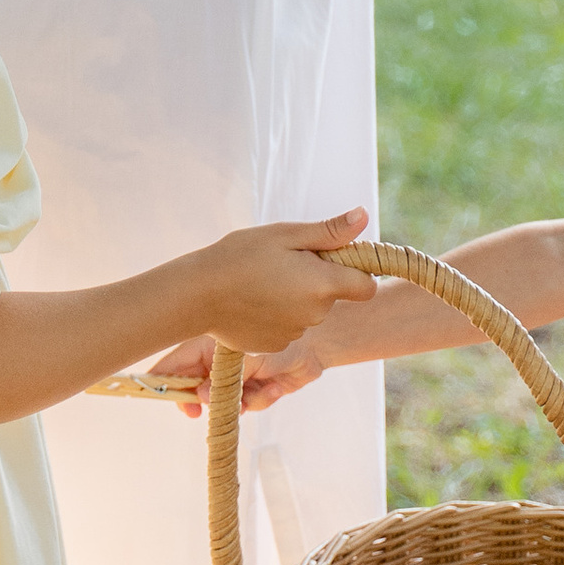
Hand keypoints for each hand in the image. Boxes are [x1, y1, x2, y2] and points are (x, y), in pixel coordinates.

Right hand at [136, 330, 326, 418]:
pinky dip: (262, 399)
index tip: (159, 396)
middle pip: (195, 389)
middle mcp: (219, 363)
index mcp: (208, 346)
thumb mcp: (246, 358)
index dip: (162, 381)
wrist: (318, 345)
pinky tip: (275, 387)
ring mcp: (237, 378)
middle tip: (200, 411)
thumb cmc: (280, 339)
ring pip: (224, 403)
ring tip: (258, 389)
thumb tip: (199, 398)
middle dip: (203, 401)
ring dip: (241, 401)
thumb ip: (221, 379)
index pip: (174, 364)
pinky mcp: (256, 390)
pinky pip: (249, 406)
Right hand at [188, 210, 376, 354]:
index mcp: (322, 284)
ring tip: (262, 282)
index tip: (330, 258)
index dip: (355, 271)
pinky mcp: (275, 345)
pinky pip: (288, 328)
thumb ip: (329, 231)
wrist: (197, 296)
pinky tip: (253, 302)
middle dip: (318, 280)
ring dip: (296, 299)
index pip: (366, 286)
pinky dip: (277, 316)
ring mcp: (295, 334)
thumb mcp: (284, 234)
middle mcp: (315, 315)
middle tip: (282, 264)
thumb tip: (364, 218)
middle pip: (333, 296)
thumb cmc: (239, 256)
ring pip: (309, 312)